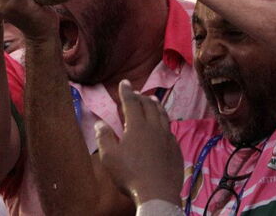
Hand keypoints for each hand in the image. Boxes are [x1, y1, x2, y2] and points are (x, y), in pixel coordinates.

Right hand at [96, 80, 182, 205]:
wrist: (157, 192)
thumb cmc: (130, 174)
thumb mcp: (109, 157)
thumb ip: (104, 138)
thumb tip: (100, 123)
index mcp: (137, 126)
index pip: (131, 102)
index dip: (127, 91)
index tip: (124, 83)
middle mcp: (154, 127)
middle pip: (149, 106)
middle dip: (142, 97)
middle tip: (137, 93)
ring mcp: (168, 137)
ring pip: (163, 115)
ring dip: (157, 106)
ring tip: (153, 101)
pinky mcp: (176, 149)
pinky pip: (170, 130)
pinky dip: (164, 123)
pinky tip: (163, 127)